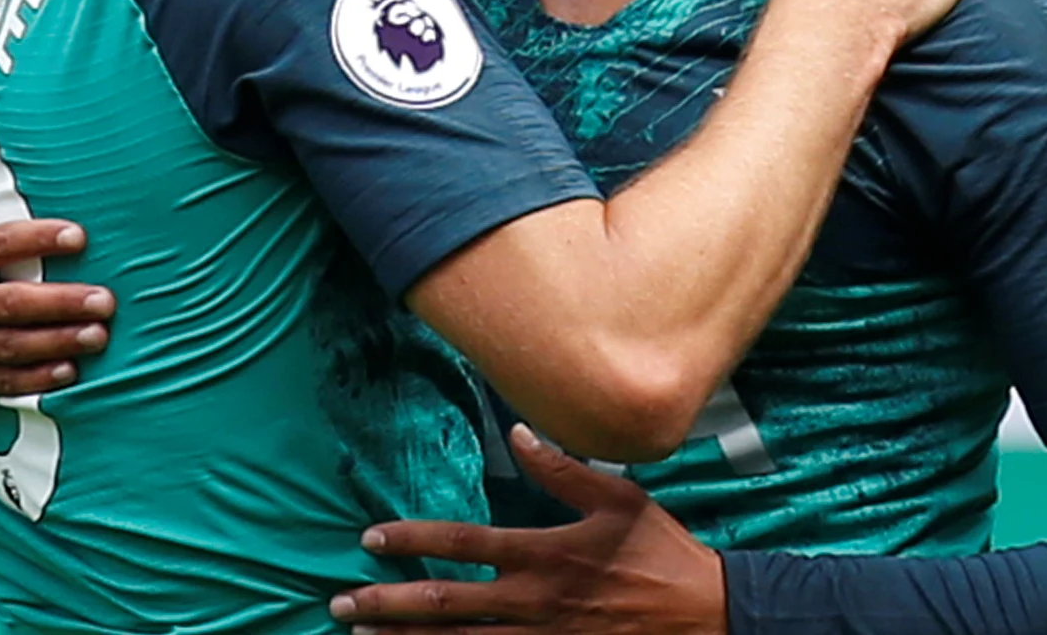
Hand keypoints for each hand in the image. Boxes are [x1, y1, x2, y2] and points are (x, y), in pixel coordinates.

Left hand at [330, 424, 725, 633]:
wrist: (706, 617)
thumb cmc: (662, 552)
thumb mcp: (619, 497)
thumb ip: (563, 468)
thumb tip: (518, 430)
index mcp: (544, 553)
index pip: (462, 543)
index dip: (411, 540)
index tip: (370, 538)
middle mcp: (533, 601)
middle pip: (444, 605)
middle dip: (387, 604)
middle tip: (341, 603)